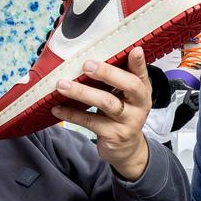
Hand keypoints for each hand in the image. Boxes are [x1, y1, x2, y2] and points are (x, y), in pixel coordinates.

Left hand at [51, 47, 151, 180]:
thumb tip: (92, 58)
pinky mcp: (113, 135)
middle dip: (107, 73)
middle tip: (86, 65)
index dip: (139, 62)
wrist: (127, 149)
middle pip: (129, 85)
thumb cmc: (122, 114)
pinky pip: (90, 121)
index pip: (142, 73)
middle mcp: (140, 105)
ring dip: (82, 92)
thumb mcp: (125, 96)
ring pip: (107, 103)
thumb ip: (117, 79)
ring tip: (62, 85)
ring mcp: (128, 121)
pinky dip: (72, 114)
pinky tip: (57, 108)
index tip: (134, 50)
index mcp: (143, 90)